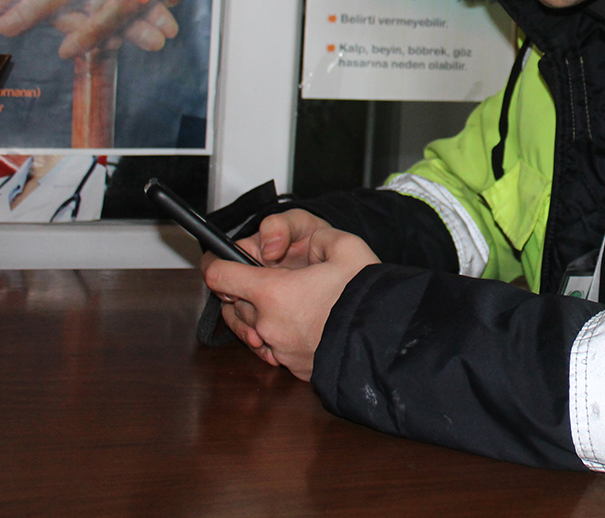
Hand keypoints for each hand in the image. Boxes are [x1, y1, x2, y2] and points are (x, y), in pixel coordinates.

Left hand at [201, 214, 379, 380]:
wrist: (387, 344)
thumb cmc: (365, 296)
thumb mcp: (347, 247)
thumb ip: (319, 236)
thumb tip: (309, 243)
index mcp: (272, 292)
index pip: (218, 276)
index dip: (217, 262)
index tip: (221, 258)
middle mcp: (267, 324)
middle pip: (235, 302)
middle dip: (248, 288)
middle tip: (277, 277)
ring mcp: (279, 350)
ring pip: (254, 327)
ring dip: (264, 313)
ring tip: (293, 301)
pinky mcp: (293, 368)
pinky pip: (275, 348)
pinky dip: (282, 334)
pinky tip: (306, 324)